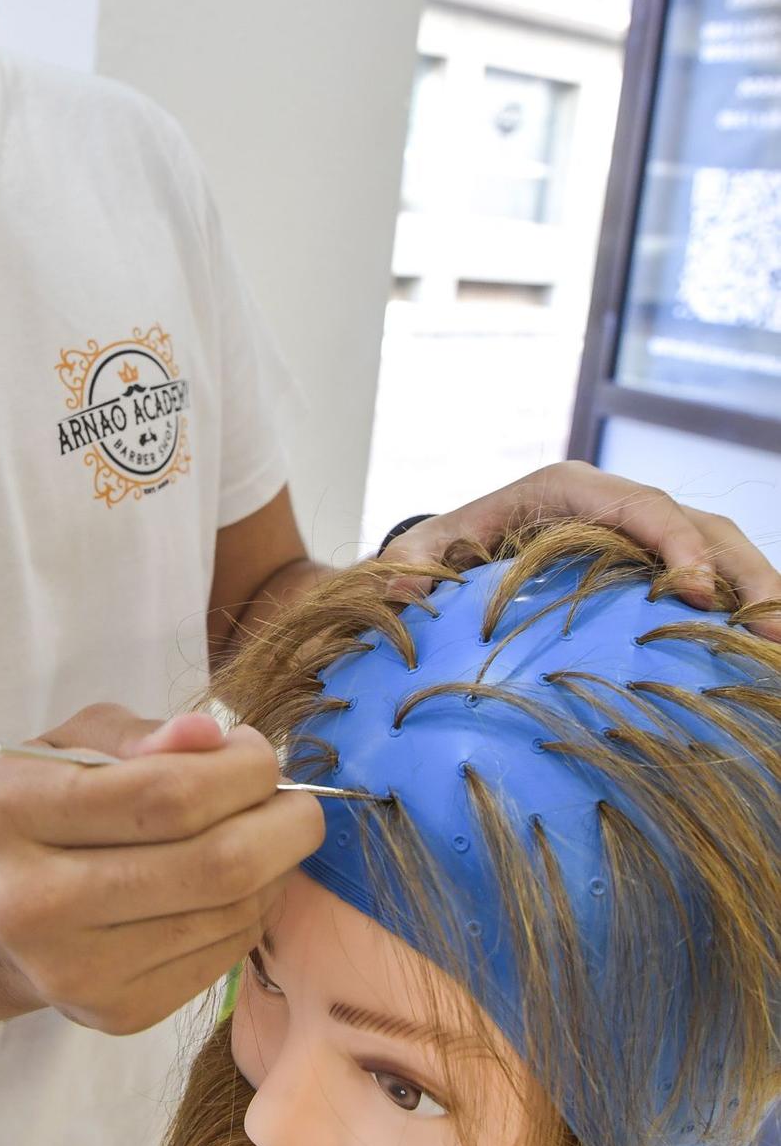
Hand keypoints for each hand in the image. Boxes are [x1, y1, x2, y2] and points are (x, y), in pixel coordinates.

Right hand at [0, 704, 323, 1034]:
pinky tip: (240, 886)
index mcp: (12, 811)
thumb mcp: (78, 745)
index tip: (257, 755)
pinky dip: (254, 911)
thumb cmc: (53, 807)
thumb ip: (143, 734)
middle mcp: (31, 901)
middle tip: (296, 803)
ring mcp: (75, 970)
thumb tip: (209, 735)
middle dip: (284, 824)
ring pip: (231, 912)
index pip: (166, 793)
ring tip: (266, 837)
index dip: (241, 771)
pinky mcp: (118, 1013)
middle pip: (214, 864)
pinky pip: (225, 954)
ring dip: (276, 868)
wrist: (5, 920)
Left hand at [381, 459, 780, 640]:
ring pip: (722, 551)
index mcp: (572, 489)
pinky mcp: (655, 567)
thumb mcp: (423, 548)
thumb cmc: (446, 545)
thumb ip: (411, 563)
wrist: (458, 545)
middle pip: (702, 526)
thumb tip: (402, 585)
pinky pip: (713, 581)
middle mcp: (619, 505)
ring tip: (779, 645)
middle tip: (772, 628)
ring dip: (758, 594)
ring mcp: (645, 535)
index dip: (675, 545)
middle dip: (743, 573)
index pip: (642, 506)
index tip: (696, 591)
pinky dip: (741, 612)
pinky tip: (759, 655)